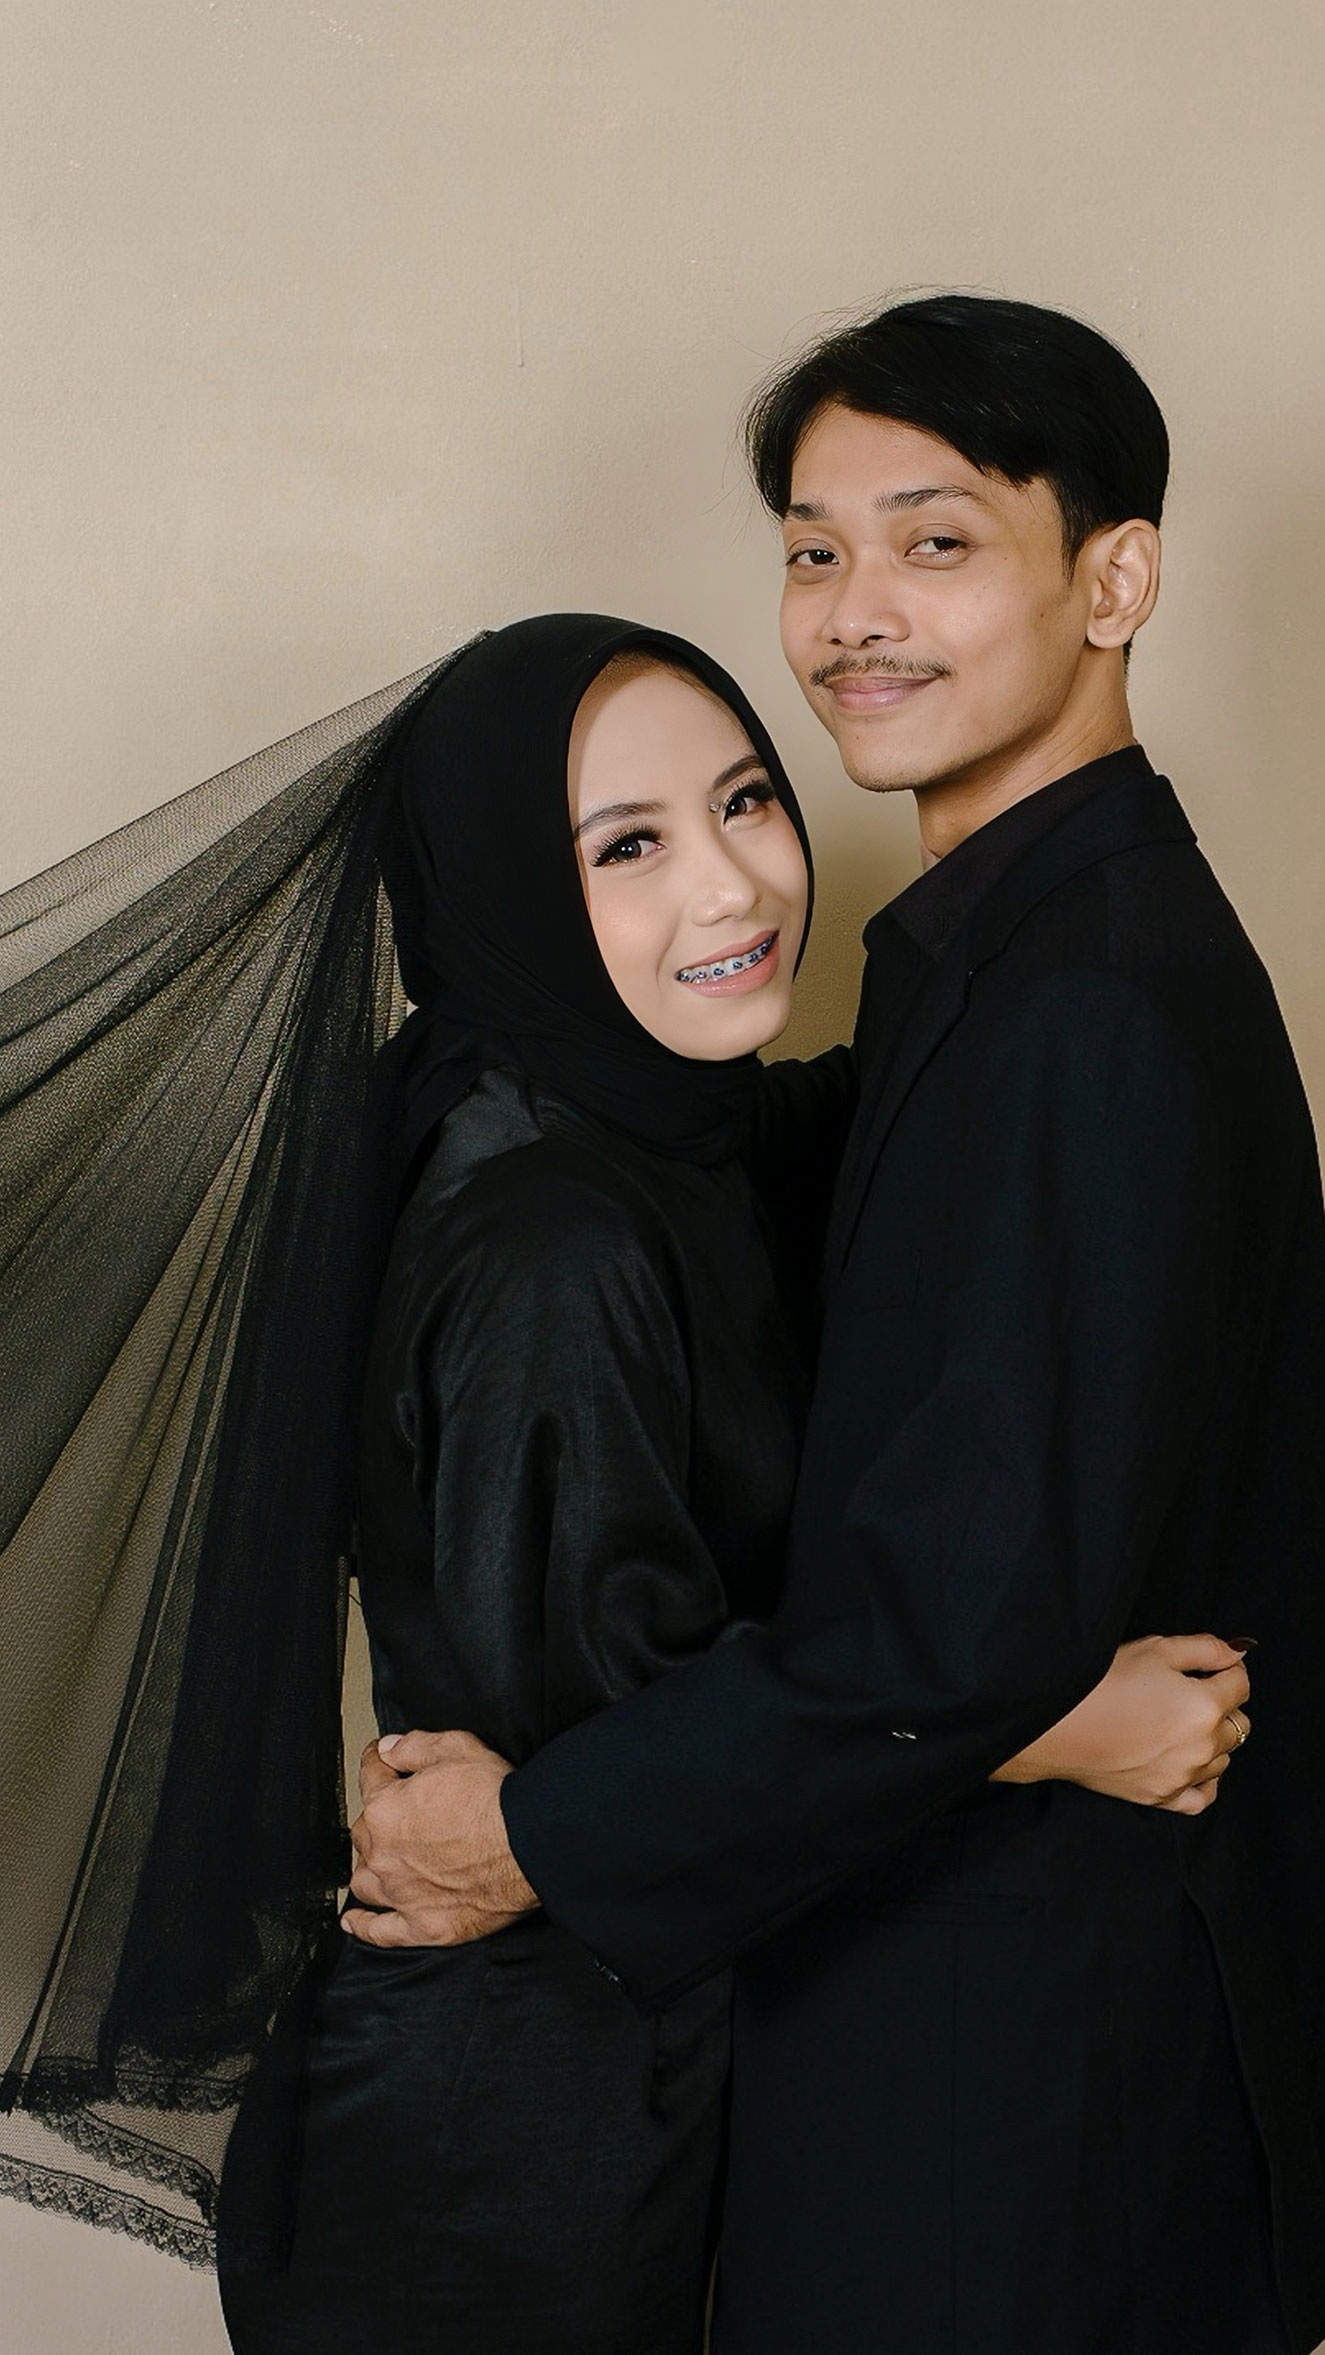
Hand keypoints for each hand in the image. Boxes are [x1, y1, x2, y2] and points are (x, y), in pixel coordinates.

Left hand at [341, 1728, 537, 1948]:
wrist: (530, 1845)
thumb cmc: (498, 1798)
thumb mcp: (458, 1748)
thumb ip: (415, 1746)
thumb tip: (388, 1749)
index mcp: (386, 1809)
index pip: (370, 1778)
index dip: (376, 1763)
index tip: (380, 1760)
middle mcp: (384, 1854)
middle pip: (364, 1834)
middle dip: (378, 1819)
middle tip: (400, 1812)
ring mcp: (401, 1894)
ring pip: (365, 1882)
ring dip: (371, 1868)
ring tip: (381, 1861)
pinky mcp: (423, 1926)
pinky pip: (380, 1932)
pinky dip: (364, 1927)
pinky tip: (355, 1921)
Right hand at [992, 1634, 1250, 1814]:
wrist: (1058, 1725)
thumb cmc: (1102, 1682)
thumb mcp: (1154, 1649)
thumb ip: (1204, 1649)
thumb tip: (1237, 1654)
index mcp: (1205, 1706)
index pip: (1241, 1685)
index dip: (1226, 1670)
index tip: (1207, 1668)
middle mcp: (1203, 1745)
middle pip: (1239, 1723)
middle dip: (1223, 1704)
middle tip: (1189, 1693)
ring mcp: (1184, 1776)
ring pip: (1224, 1758)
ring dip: (1213, 1739)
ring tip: (1179, 1724)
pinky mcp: (1163, 1797)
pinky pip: (1203, 1796)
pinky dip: (1204, 1780)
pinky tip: (1191, 1763)